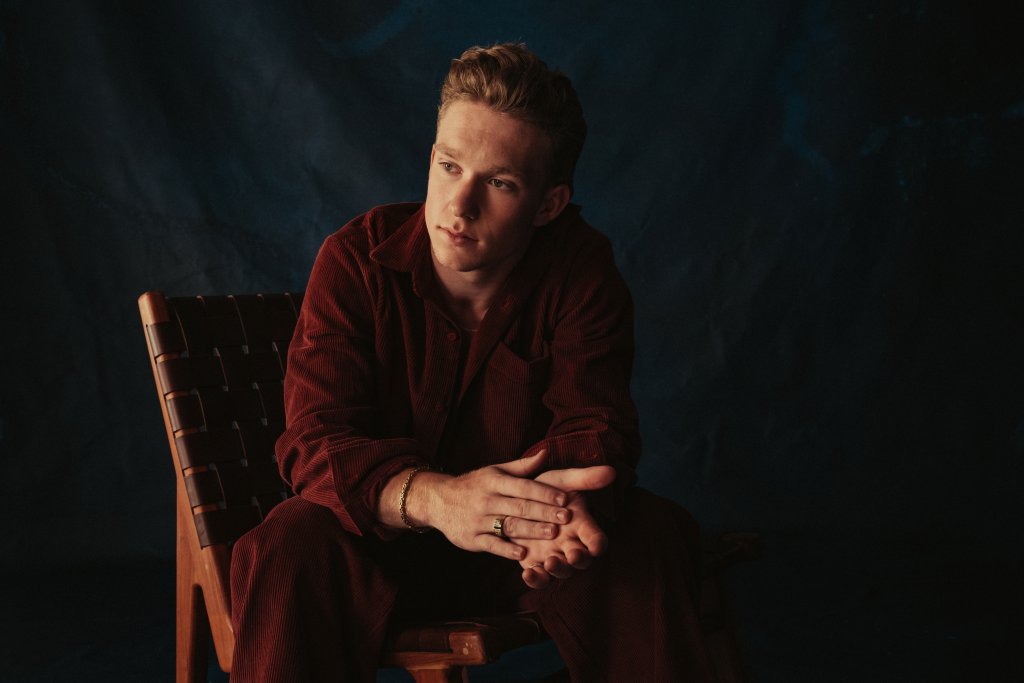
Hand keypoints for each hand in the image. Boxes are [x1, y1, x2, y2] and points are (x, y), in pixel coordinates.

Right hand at [402, 450, 571, 560]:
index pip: (523, 486)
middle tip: (566, 517)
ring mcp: (478, 520)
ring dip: (531, 530)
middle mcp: (486, 499)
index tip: (564, 498)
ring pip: (508, 525)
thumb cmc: (475, 485)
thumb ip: (522, 466)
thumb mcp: (494, 471)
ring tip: (553, 534)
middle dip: (544, 512)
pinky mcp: (471, 539)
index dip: (544, 493)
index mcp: (494, 481)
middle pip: (519, 506)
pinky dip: (506, 549)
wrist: (438, 500)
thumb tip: (547, 453)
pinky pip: (491, 545)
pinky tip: (523, 554)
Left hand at [518, 465, 615, 588]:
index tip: (597, 545)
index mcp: (581, 526)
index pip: (596, 538)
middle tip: (574, 556)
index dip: (597, 542)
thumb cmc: (546, 489)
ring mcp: (553, 556)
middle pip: (581, 559)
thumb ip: (585, 478)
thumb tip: (611, 471)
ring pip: (560, 570)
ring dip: (558, 569)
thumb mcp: (564, 480)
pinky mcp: (534, 564)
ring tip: (550, 562)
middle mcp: (570, 544)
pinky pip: (538, 577)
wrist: (518, 498)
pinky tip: (527, 573)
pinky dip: (535, 579)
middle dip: (579, 559)